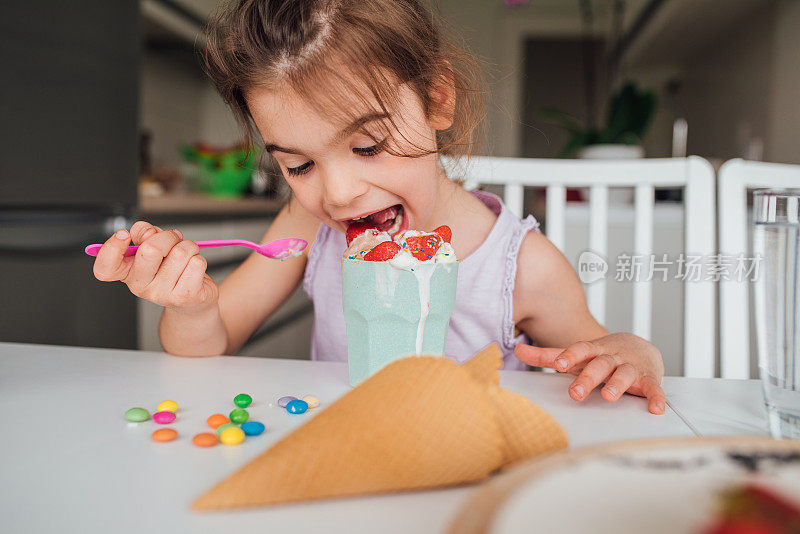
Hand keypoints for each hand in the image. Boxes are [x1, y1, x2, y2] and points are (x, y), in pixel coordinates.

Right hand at [92, 221, 218, 313]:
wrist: (192, 301)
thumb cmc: (171, 270)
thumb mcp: (154, 249)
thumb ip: (145, 235)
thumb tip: (147, 232)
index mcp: (127, 273)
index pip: (105, 268)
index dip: (111, 248)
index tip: (124, 234)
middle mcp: (140, 286)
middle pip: (150, 250)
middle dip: (168, 236)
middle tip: (174, 238)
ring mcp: (161, 294)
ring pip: (180, 253)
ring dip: (189, 246)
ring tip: (187, 254)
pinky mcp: (184, 297)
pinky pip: (196, 263)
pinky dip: (199, 258)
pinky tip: (194, 268)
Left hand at [514, 333, 665, 414]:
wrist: (640, 347)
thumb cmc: (601, 355)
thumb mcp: (576, 354)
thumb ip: (547, 355)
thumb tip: (518, 349)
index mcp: (594, 351)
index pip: (581, 350)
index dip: (570, 356)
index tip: (559, 364)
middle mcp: (612, 357)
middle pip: (600, 365)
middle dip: (588, 378)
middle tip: (575, 394)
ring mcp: (631, 367)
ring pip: (625, 374)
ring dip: (618, 385)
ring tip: (609, 397)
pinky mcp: (649, 380)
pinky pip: (654, 389)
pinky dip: (656, 398)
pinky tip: (655, 408)